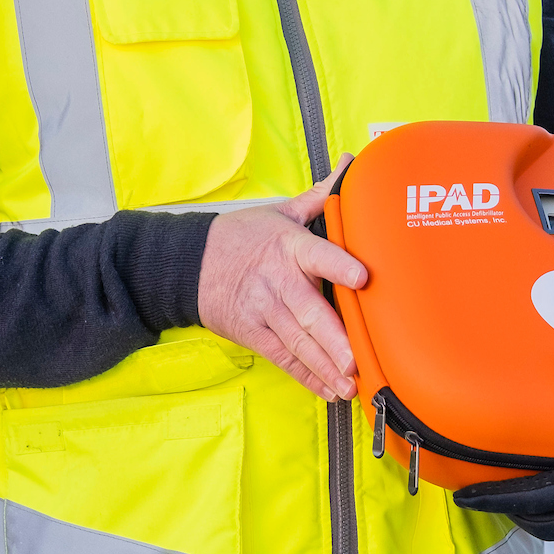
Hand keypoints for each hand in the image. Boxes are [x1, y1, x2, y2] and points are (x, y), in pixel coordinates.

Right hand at [196, 156, 365, 400]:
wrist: (190, 262)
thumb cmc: (245, 235)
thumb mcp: (280, 211)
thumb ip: (320, 195)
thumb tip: (352, 163)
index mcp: (290, 245)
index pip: (318, 254)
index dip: (340, 265)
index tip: (362, 277)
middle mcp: (277, 279)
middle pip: (309, 311)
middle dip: (333, 339)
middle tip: (356, 360)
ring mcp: (262, 309)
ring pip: (298, 341)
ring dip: (325, 366)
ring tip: (350, 385)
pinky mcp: (251, 332)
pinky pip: (282, 358)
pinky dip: (306, 376)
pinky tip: (328, 390)